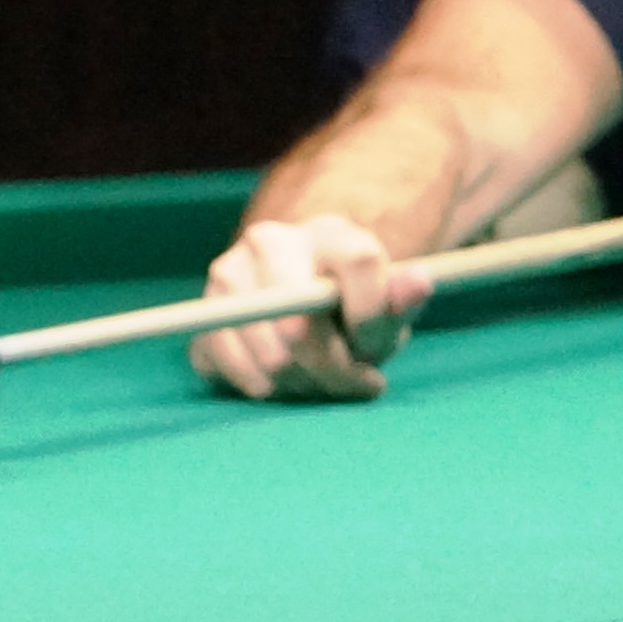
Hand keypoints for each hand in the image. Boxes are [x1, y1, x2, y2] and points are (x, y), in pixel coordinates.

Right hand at [186, 217, 436, 401]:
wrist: (295, 300)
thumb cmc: (349, 310)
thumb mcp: (386, 306)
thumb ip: (402, 299)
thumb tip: (419, 282)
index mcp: (328, 233)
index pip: (359, 263)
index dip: (372, 318)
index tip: (374, 350)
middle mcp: (270, 242)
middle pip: (300, 323)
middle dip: (332, 368)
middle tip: (350, 381)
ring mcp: (228, 275)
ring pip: (272, 357)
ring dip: (302, 384)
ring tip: (317, 378)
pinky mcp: (203, 313)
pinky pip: (235, 369)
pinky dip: (265, 388)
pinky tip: (282, 380)